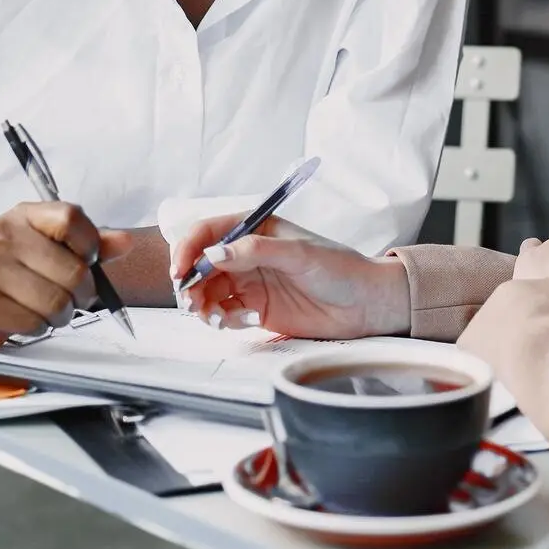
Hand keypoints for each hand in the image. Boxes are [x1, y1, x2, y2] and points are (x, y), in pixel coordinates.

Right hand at [0, 202, 131, 349]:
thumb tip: (125, 242)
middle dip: (80, 295)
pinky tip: (22, 318)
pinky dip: (36, 328)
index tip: (88, 260)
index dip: (90, 244)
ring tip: (43, 309)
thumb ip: (86, 245)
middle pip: (73, 271)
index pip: (71, 218)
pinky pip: (33, 324)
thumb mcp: (45, 249)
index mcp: (22, 216)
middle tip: (70, 298)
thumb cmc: (7, 275)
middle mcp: (1, 236)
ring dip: (59, 315)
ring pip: (56, 302)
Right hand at [169, 215, 409, 338]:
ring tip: (217, 317)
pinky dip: (224, 320)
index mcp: (255, 229)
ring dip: (203, 305)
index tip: (182, 269)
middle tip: (192, 300)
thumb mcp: (298, 253)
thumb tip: (214, 253)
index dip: (188, 248)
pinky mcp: (255, 310)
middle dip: (190, 282)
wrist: (366, 305)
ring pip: (208, 292)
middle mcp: (247, 255)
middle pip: (201, 265)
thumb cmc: (340, 268)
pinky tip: (247, 320)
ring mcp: (250, 283)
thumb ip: (254, 251)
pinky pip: (225, 314)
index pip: (208, 232)